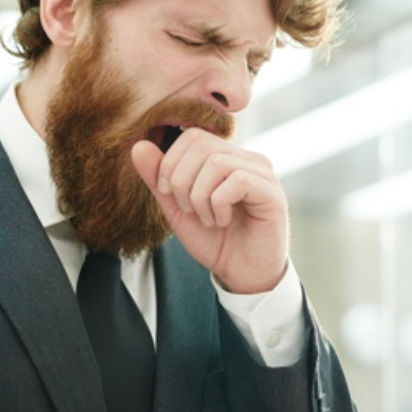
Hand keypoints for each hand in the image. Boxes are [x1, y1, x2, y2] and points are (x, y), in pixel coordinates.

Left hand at [132, 132, 288, 293]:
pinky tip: (222, 221)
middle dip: (182, 180)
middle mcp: (248, 159)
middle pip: (201, 145)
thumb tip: (138, 146)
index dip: (171, 163)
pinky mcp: (272, 193)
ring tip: (206, 219)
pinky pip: (237, 181)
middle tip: (188, 210)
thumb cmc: (215, 241)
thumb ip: (159, 179)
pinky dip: (219, 204)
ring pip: (216, 162)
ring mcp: (263, 174)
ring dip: (200, 196)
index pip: (192, 136)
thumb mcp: (177, 209)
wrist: (242, 275)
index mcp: (227, 158)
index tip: (170, 195)